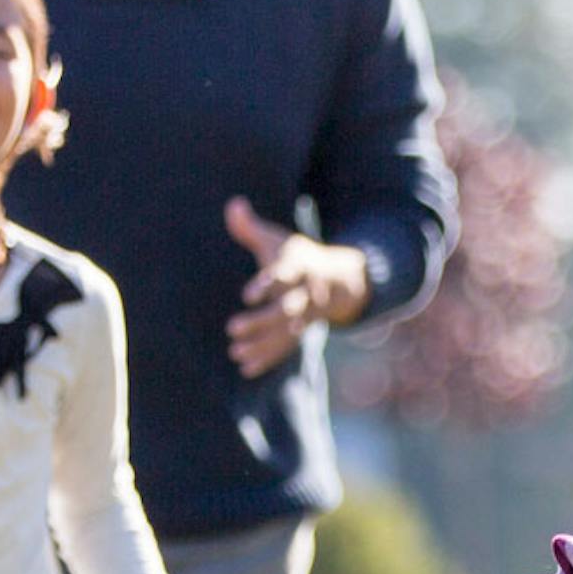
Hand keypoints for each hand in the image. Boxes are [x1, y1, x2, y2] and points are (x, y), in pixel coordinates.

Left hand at [223, 197, 370, 376]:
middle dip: (262, 320)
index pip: (285, 275)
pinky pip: (286, 347)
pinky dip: (267, 358)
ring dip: (262, 343)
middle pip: (287, 308)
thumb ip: (252, 228)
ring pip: (286, 332)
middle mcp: (307, 293)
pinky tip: (245, 367)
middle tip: (232, 327)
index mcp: (300, 267)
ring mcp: (308, 316)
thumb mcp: (279, 240)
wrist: (340, 279)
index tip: (248, 295)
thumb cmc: (299, 257)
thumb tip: (233, 206)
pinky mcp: (302, 331)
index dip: (268, 284)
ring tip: (234, 351)